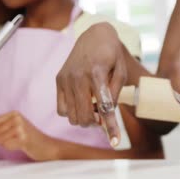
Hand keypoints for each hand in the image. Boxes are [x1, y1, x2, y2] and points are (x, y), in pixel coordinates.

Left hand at [0, 111, 57, 160]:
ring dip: (8, 144)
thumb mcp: (16, 125)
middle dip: (3, 139)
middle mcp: (17, 118)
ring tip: (20, 141)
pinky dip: (12, 148)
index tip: (13, 132)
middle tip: (17, 138)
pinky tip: (22, 145)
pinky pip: (6, 145)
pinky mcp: (23, 138)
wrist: (48, 146)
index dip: (0, 131)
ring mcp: (20, 128)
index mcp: (15, 113)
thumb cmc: (31, 137)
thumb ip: (0, 123)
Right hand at [56, 22, 127, 145]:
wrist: (94, 36)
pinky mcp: (58, 81)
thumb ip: (114, 94)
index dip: (111, 126)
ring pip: (72, 117)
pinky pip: (62, 110)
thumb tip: (107, 114)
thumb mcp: (121, 72)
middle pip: (85, 116)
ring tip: (94, 107)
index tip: (115, 142)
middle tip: (103, 117)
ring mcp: (65, 79)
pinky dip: (72, 113)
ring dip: (85, 119)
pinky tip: (82, 104)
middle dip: (96, 123)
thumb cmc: (112, 55)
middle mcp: (77, 76)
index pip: (104, 107)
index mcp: (96, 73)